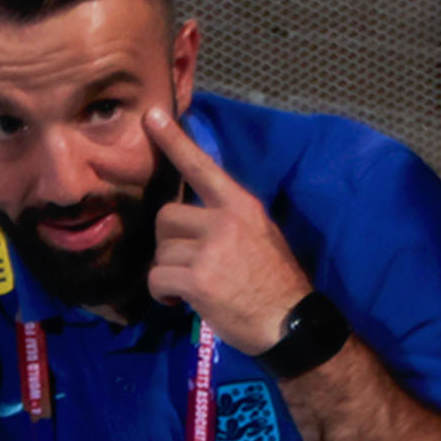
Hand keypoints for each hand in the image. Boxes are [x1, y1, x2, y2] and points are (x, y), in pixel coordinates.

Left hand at [142, 107, 311, 354]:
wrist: (291, 324)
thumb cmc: (277, 284)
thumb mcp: (261, 235)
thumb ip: (228, 219)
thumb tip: (194, 216)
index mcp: (241, 205)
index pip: (202, 166)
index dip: (173, 141)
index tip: (150, 116)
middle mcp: (224, 220)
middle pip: (165, 216)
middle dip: (167, 242)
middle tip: (185, 263)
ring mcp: (210, 250)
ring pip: (160, 250)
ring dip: (167, 271)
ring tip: (188, 287)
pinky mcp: (197, 280)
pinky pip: (157, 277)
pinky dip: (161, 292)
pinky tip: (178, 301)